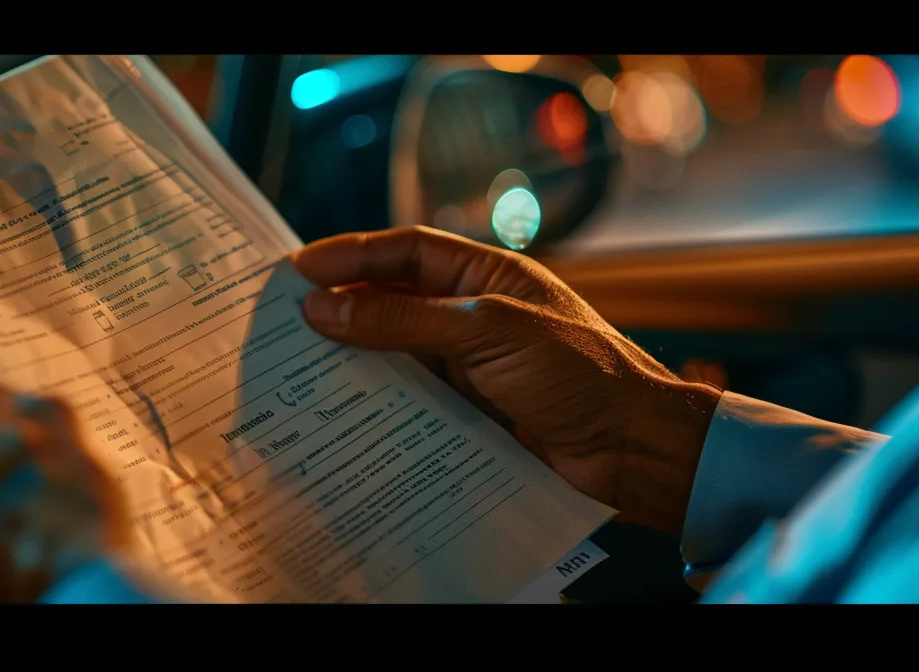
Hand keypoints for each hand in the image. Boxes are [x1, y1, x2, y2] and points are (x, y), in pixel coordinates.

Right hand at [292, 227, 722, 535]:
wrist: (635, 449)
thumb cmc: (579, 375)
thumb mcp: (486, 335)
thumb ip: (402, 321)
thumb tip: (325, 309)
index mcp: (490, 275)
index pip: (408, 252)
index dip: (352, 256)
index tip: (298, 270)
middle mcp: (478, 314)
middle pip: (395, 301)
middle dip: (342, 307)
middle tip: (284, 319)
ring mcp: (475, 364)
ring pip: (398, 354)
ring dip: (354, 359)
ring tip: (299, 366)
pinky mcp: (474, 411)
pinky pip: (413, 400)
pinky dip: (378, 403)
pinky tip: (344, 412)